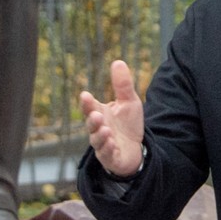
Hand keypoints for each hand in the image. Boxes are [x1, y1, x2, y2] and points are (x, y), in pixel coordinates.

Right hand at [78, 59, 144, 177]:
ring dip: (100, 135)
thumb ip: (123, 85)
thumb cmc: (128, 125)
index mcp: (100, 114)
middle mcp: (98, 130)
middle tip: (96, 114)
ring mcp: (103, 145)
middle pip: (91, 124)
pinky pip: (107, 155)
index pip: (90, 107)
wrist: (135, 150)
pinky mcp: (111, 158)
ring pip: (97, 141)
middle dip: (92, 120)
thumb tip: (118, 61)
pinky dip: (108, 149)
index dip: (87, 103)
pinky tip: (112, 142)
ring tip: (105, 129)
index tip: (85, 95)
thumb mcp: (129, 102)